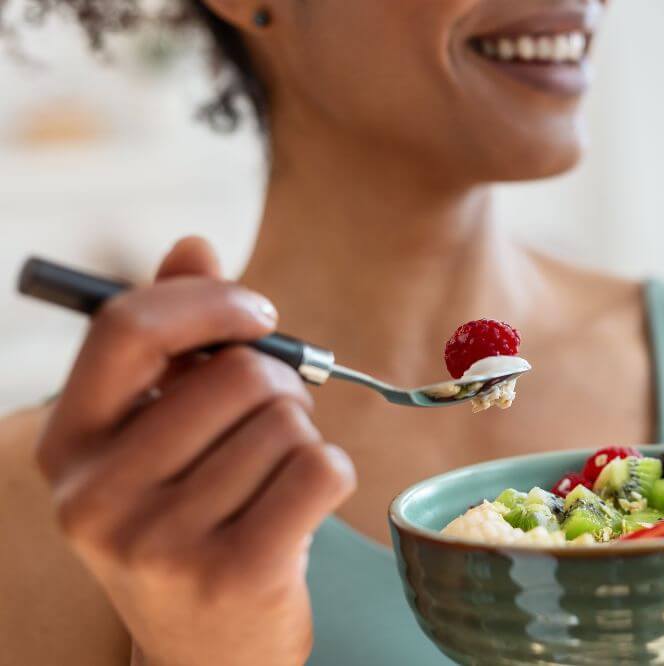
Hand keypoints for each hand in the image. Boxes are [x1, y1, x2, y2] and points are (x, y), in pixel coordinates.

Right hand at [35, 237, 355, 665]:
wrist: (207, 655)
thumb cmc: (191, 524)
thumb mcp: (160, 440)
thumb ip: (172, 344)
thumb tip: (195, 245)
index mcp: (70, 447)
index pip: (129, 329)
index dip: (208, 302)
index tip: (257, 313)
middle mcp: (98, 496)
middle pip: (236, 375)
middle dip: (279, 388)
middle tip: (273, 428)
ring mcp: (160, 542)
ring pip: (285, 423)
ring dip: (301, 439)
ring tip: (273, 482)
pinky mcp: (234, 573)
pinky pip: (320, 469)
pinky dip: (332, 474)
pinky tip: (304, 507)